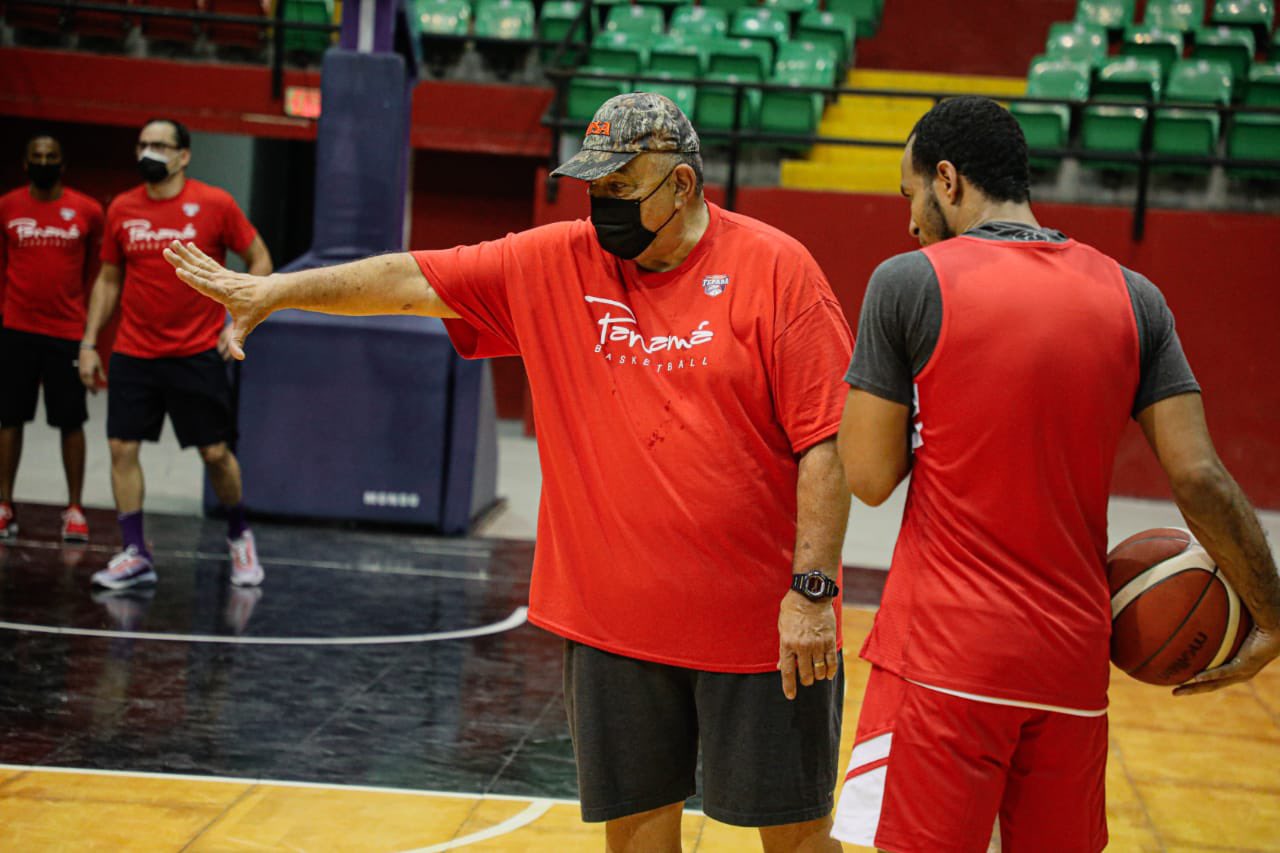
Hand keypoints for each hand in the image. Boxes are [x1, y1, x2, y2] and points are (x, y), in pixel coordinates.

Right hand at [78, 347, 105, 392]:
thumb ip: (101, 374)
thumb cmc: (94, 357)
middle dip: (90, 388)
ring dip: (87, 386)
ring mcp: (80, 371)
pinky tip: (88, 383)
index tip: (96, 393)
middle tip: (94, 393)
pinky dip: (85, 382)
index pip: (91, 384)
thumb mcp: (99, 366)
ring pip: (83, 381)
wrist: (86, 350)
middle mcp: (83, 373)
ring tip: (91, 389)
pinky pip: (82, 378)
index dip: (93, 389)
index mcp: (88, 373)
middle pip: (86, 384)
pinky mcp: (79, 369)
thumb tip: (105, 381)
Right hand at [164, 240, 269, 360]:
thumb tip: (239, 358)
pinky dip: (197, 254)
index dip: (192, 279)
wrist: (272, 293)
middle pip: (198, 270)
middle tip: (166, 251)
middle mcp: (222, 281)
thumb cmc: (258, 309)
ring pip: (201, 263)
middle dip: (182, 261)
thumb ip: (239, 342)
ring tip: (173, 243)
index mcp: (224, 293)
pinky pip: (207, 261)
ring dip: (186, 254)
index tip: (179, 271)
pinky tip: (188, 246)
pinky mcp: (224, 272)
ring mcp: (223, 275)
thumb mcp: (247, 326)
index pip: (206, 286)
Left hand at [778, 589, 838, 699]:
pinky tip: (828, 674)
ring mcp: (817, 644)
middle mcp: (802, 646)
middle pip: (806, 674)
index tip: (790, 696)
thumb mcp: (782, 628)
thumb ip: (784, 649)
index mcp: (787, 644)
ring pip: (819, 670)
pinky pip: (831, 661)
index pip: (788, 672)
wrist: (810, 595)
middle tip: (806, 680)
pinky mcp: (829, 640)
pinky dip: (830, 670)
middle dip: (806, 680)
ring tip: (817, 675)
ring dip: (818, 676)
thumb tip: (782, 666)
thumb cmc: (792, 610)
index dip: (789, 687)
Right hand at [1173, 623, 1279, 695]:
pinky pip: (1224, 672)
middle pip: (1210, 685)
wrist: (1278, 623)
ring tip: (1178, 691)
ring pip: (1215, 684)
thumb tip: (1195, 600)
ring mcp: (1242, 671)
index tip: (1180, 677)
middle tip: (1173, 692)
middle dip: (1191, 689)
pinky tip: (1194, 677)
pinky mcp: (1245, 666)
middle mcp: (1239, 671)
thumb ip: (1215, 615)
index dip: (1198, 678)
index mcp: (1236, 663)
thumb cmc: (1259, 618)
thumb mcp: (1232, 621)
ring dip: (1196, 688)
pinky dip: (1210, 675)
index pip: (1214, 674)